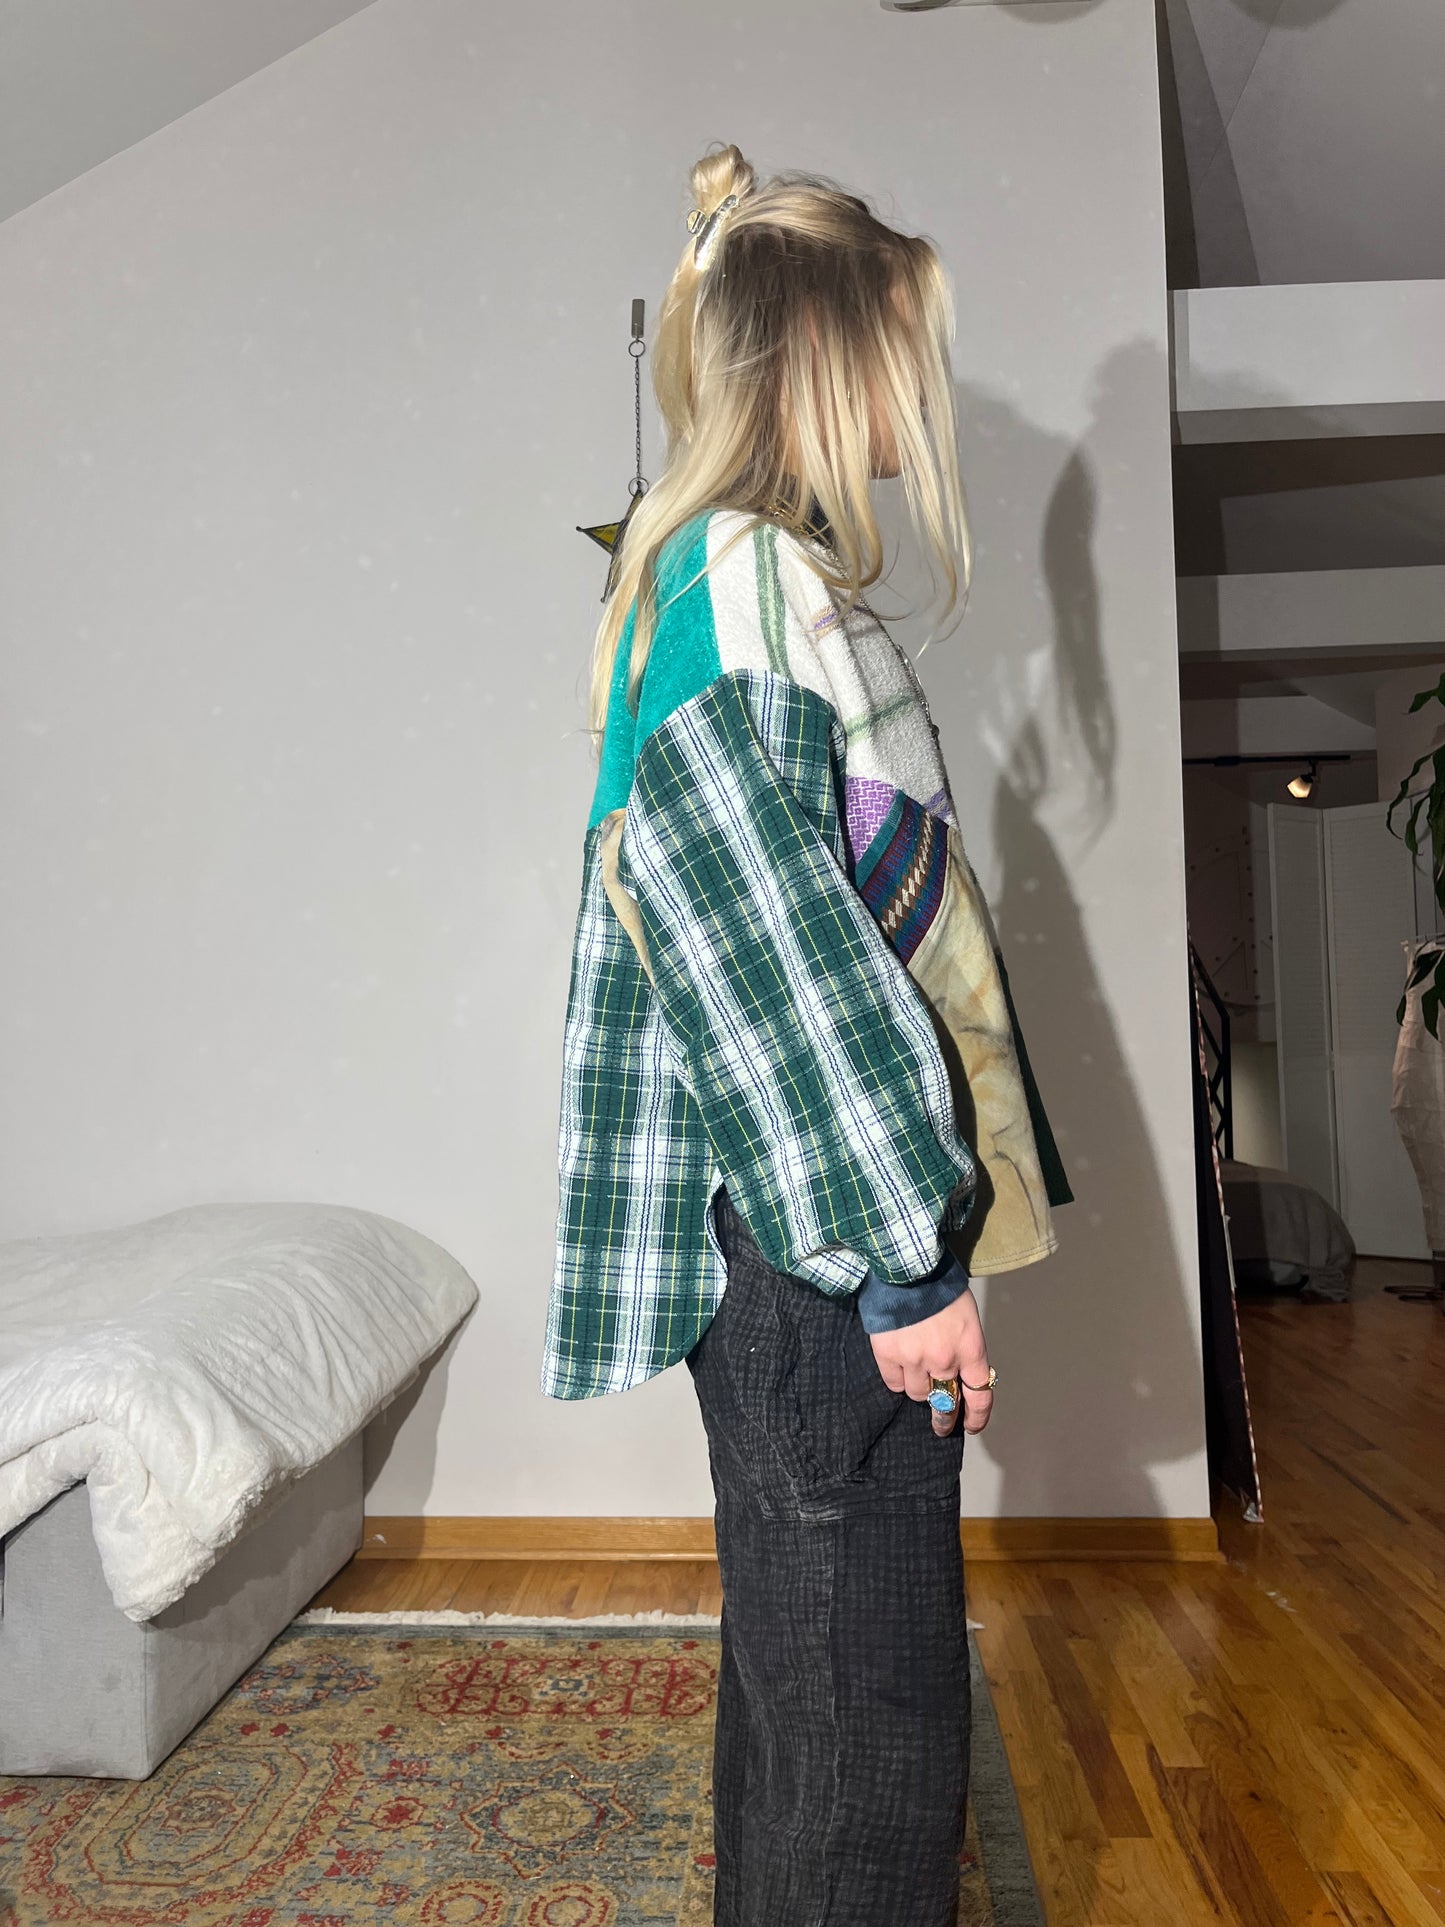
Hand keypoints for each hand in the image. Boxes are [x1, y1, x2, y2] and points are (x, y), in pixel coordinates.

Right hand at [869, 1287, 992, 1438]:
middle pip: (946, 1403)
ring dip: (919, 1388)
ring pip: (917, 1394)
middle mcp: (945, 1360)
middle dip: (945, 1419)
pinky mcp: (888, 1355)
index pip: (980, 1396)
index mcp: (971, 1348)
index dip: (977, 1417)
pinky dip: (897, 1379)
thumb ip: (965, 1346)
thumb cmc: (940, 1284)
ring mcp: (914, 1360)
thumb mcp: (966, 1315)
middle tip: (942, 1424)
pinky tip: (899, 1366)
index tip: (971, 1425)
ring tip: (916, 1374)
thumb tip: (958, 1371)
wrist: (907, 1265)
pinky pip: (894, 1383)